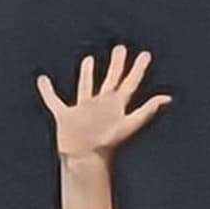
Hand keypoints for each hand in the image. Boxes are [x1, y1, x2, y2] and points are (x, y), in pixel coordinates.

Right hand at [35, 44, 168, 160]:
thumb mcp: (129, 125)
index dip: (138, 69)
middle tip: (120, 48)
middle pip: (111, 80)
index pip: (130, 83)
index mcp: (116, 105)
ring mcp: (83, 109)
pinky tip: (42, 80)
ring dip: (87, 73)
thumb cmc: (107, 145)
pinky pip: (54, 100)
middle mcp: (101, 104)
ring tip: (89, 59)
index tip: (145, 55)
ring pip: (86, 86)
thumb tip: (167, 98)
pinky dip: (47, 90)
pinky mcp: (65, 115)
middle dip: (116, 65)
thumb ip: (147, 111)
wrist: (85, 159)